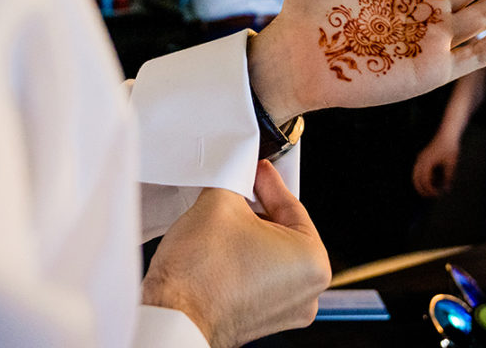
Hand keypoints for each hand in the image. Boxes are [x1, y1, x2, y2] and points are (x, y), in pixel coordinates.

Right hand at [141, 160, 330, 347]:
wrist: (173, 318)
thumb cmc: (199, 276)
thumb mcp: (220, 202)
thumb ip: (237, 179)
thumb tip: (238, 174)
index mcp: (312, 262)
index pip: (291, 204)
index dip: (267, 181)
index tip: (255, 168)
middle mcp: (308, 291)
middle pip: (282, 230)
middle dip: (256, 207)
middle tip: (234, 189)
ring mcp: (285, 309)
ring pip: (268, 252)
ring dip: (247, 233)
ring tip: (222, 220)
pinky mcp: (261, 318)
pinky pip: (258, 274)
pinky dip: (241, 257)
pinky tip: (219, 247)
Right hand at [412, 134, 459, 197]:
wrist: (447, 133)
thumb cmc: (450, 148)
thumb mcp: (451, 164)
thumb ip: (448, 177)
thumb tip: (446, 189)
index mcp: (427, 162)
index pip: (424, 180)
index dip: (429, 189)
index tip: (437, 194)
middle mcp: (421, 160)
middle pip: (416, 179)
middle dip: (422, 189)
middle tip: (430, 196)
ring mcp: (421, 158)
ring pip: (416, 175)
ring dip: (422, 183)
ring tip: (432, 189)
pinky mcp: (423, 156)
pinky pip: (419, 170)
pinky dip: (424, 177)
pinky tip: (434, 179)